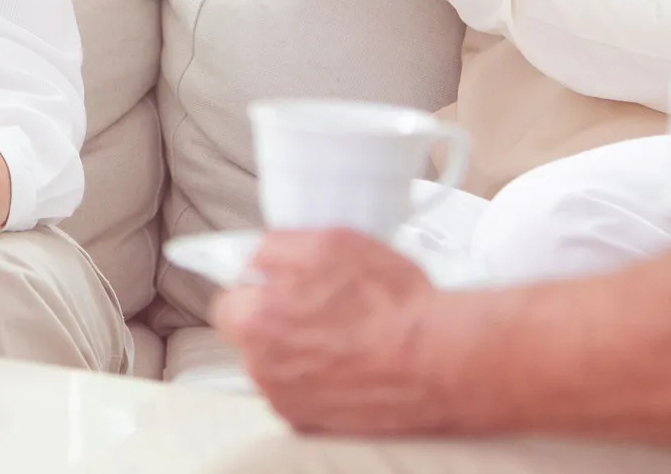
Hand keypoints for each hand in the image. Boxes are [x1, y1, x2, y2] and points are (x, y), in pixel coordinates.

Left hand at [213, 230, 454, 435]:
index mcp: (256, 322)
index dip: (255, 289)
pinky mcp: (318, 426)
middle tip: (320, 309)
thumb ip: (274, 247)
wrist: (442, 360)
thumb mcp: (328, 243)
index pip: (228, 302)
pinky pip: (305, 394)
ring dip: (300, 352)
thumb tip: (256, 256)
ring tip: (346, 337)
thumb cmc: (393, 305)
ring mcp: (291, 403)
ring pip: (279, 368)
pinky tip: (352, 364)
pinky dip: (321, 381)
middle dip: (277, 321)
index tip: (275, 287)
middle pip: (252, 337)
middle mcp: (265, 371)